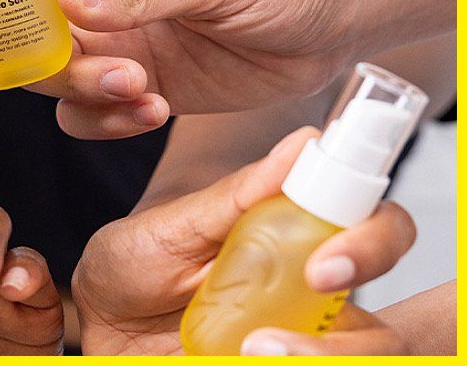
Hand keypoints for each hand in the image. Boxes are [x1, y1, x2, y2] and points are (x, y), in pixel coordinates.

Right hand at [0, 0, 358, 136]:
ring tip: (137, 85)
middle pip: (13, 17)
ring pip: (48, 72)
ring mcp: (114, 42)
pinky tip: (156, 109)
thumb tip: (68, 1)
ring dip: (74, 86)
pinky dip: (106, 120)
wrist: (333, 26)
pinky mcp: (135, 87)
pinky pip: (87, 114)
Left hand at [71, 127, 415, 354]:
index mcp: (303, 238)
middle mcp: (317, 296)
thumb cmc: (137, 263)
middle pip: (385, 322)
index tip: (324, 266)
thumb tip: (305, 142)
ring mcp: (303, 341)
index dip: (374, 243)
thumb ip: (237, 195)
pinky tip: (236, 359)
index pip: (378, 229)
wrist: (100, 324)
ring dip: (320, 360)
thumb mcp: (175, 227)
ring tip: (251, 354)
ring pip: (367, 356)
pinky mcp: (282, 363)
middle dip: (355, 336)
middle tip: (282, 328)